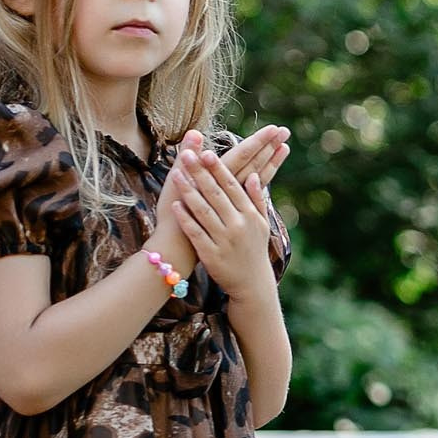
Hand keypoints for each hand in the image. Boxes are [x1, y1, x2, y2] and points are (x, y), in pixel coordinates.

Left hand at [171, 127, 288, 299]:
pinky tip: (175, 205)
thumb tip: (254, 175)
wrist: (252, 284)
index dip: (218, 169)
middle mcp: (238, 226)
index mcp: (250, 215)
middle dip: (200, 173)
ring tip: (175, 174)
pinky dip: (186, 219)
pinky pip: (196, 233)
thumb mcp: (262, 224)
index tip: (206, 152)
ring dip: (189, 191)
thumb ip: (257, 199)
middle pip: (216, 194)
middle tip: (186, 154)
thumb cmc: (254, 250)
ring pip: (203, 211)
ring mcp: (224, 240)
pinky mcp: (212, 255)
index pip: (232, 187)